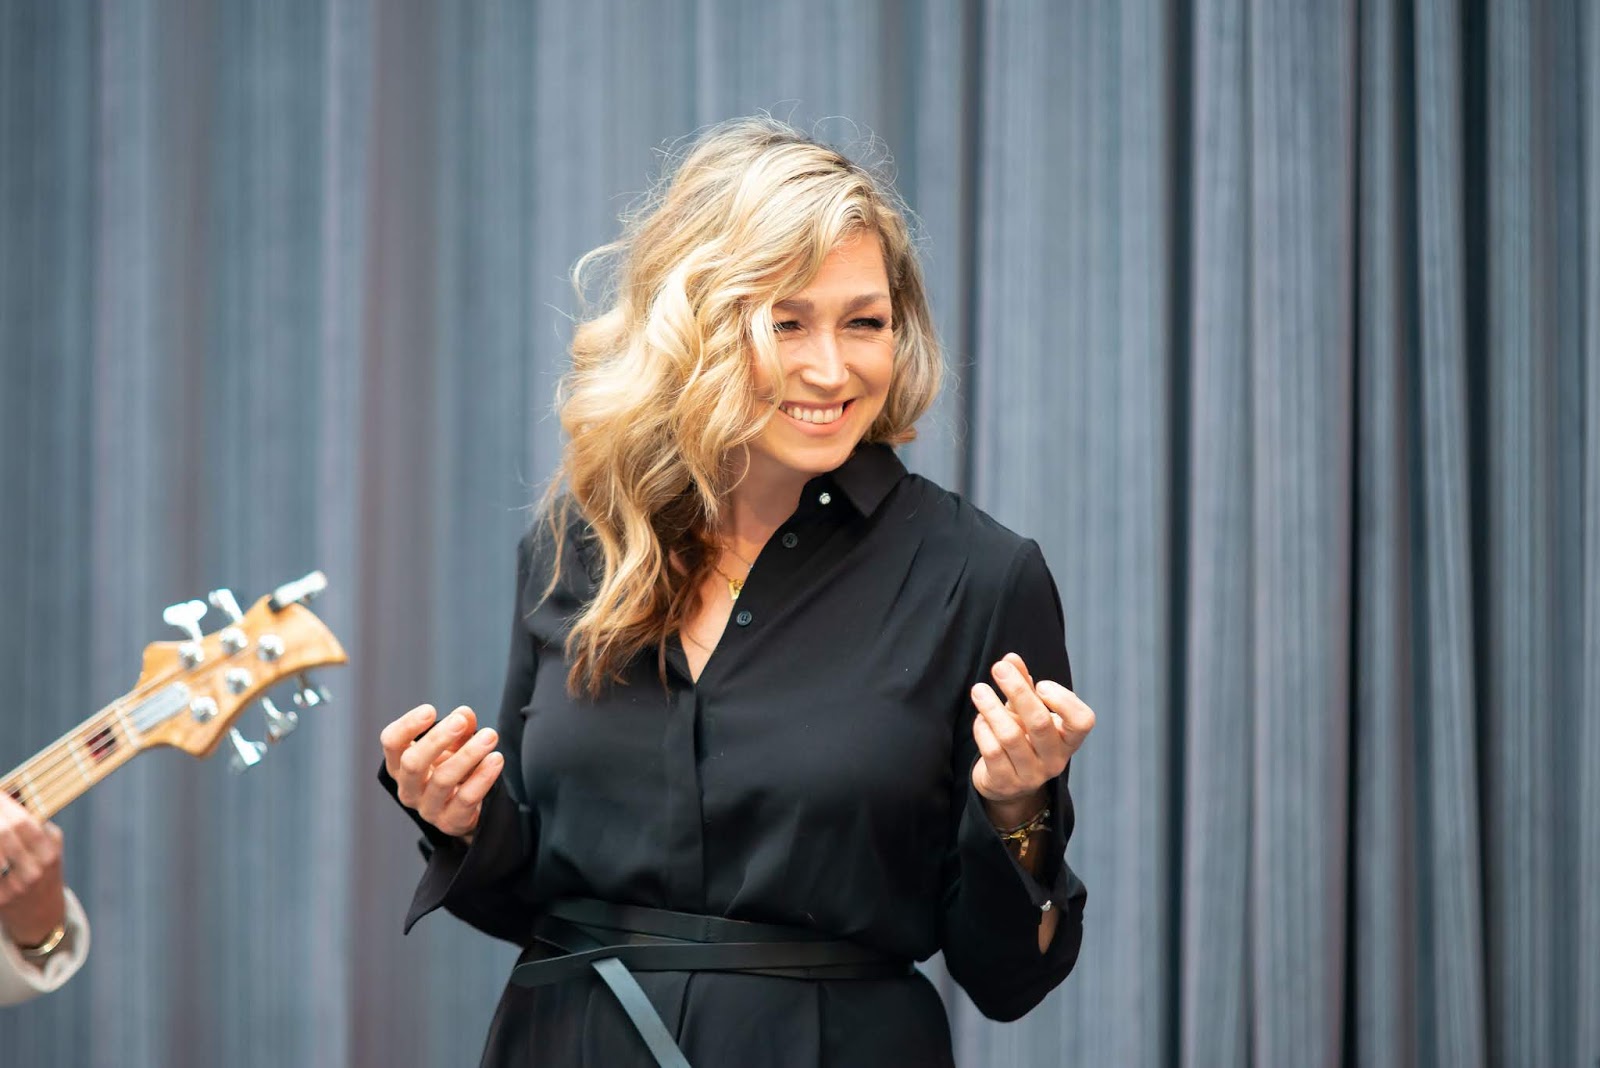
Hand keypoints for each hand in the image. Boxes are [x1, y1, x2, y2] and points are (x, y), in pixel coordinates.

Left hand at [0, 793, 67, 947]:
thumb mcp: (51, 850)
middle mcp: (34, 869)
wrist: (41, 916)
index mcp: (49, 853)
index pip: (24, 821)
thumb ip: (38, 829)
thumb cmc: (44, 874)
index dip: (6, 804)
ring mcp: (14, 886)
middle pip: (5, 833)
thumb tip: (11, 804)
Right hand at [380, 704, 504, 839]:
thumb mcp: (453, 745)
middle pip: (413, 763)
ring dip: (469, 754)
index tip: (430, 710)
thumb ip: (459, 728)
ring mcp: (427, 808)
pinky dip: (483, 777)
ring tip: (490, 736)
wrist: (464, 809)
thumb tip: (465, 714)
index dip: (408, 725)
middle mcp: (408, 789)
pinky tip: (496, 759)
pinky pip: (467, 798)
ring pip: (443, 780)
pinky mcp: (450, 822)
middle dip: (437, 739)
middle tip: (460, 721)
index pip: (392, 743)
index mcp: (400, 765)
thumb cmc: (451, 769)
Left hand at [969, 652, 1094, 819]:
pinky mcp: (1005, 783)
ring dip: (991, 708)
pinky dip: (982, 729)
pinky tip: (979, 718)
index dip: (1063, 700)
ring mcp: (1031, 775)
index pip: (1083, 722)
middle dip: (1018, 691)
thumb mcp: (1026, 710)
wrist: (1006, 783)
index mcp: (1068, 740)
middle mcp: (1054, 760)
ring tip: (978, 689)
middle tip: (998, 668)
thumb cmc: (1022, 737)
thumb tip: (1010, 658)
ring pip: (1010, 736)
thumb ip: (1022, 684)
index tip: (1041, 684)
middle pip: (1040, 723)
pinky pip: (992, 751)